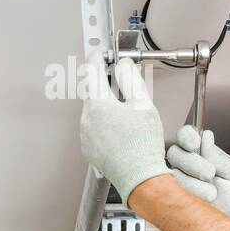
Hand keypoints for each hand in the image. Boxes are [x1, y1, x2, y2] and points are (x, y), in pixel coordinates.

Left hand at [78, 51, 171, 203]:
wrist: (139, 178)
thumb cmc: (143, 145)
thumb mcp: (143, 105)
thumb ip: (131, 79)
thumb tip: (123, 65)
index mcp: (98, 105)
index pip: (93, 70)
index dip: (100, 57)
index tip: (106, 53)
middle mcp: (86, 119)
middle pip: (93, 90)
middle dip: (106, 81)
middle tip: (122, 78)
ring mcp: (85, 135)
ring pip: (94, 109)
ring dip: (107, 103)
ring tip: (127, 109)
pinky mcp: (89, 147)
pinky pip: (94, 126)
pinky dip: (105, 121)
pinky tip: (122, 127)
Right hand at [166, 124, 229, 226]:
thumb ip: (219, 156)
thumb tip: (206, 136)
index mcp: (204, 155)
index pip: (187, 136)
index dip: (187, 136)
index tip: (195, 143)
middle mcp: (188, 166)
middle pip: (175, 152)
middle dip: (192, 162)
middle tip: (209, 173)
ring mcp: (180, 181)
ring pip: (174, 171)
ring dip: (194, 182)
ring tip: (212, 192)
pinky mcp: (174, 197)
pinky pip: (172, 189)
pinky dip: (189, 193)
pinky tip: (201, 198)